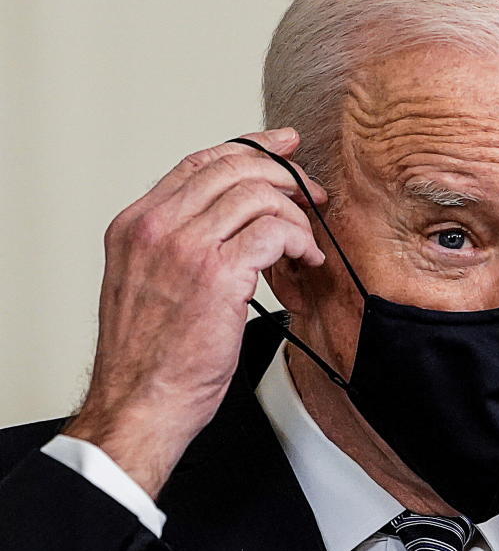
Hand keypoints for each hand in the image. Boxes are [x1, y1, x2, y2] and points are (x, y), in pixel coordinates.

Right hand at [64, 128, 326, 497]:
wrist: (138, 405)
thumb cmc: (149, 357)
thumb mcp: (148, 282)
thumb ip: (179, 242)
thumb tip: (232, 217)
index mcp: (136, 225)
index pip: (200, 162)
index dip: (250, 147)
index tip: (282, 146)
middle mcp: (156, 228)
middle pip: (234, 168)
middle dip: (284, 175)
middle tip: (310, 194)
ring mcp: (184, 248)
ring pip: (258, 195)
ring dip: (295, 214)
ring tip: (305, 242)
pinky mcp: (217, 275)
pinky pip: (274, 231)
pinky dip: (299, 241)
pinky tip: (305, 261)